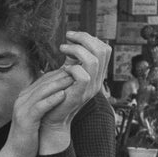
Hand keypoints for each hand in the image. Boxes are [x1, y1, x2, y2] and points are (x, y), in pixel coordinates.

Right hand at [4, 66, 73, 156]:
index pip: (43, 80)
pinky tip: (64, 95)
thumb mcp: (36, 116)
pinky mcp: (25, 120)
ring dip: (58, 84)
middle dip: (61, 75)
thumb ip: (44, 103)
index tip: (74, 71)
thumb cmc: (29, 136)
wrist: (15, 155)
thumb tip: (59, 94)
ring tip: (73, 79)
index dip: (59, 74)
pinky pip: (40, 106)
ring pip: (42, 91)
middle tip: (77, 70)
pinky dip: (52, 100)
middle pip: (43, 82)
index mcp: (25, 97)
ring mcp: (22, 109)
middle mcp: (22, 99)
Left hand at [37, 32, 110, 152]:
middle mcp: (98, 80)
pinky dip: (73, 67)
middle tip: (68, 37)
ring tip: (62, 49)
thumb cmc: (57, 94)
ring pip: (93, 60)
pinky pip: (83, 75)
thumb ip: (74, 60)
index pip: (105, 48)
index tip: (72, 37)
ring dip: (76, 50)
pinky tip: (63, 69)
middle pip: (103, 50)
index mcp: (97, 74)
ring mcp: (91, 88)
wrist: (52, 119)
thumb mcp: (68, 74)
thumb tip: (75, 41)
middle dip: (84, 38)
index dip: (90, 38)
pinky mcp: (80, 95)